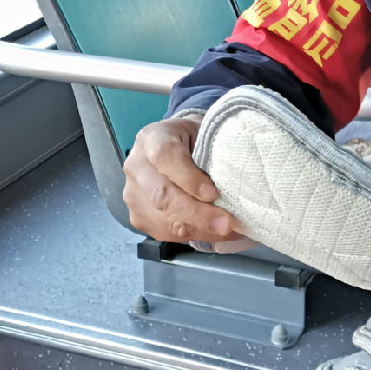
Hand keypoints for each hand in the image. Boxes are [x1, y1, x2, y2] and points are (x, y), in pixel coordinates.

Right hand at [123, 117, 242, 243]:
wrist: (169, 150)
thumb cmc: (191, 142)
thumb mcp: (203, 134)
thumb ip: (214, 152)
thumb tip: (236, 185)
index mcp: (152, 138)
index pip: (165, 156)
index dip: (188, 177)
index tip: (213, 193)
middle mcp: (136, 167)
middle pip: (162, 195)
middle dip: (197, 214)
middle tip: (226, 223)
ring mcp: (133, 194)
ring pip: (164, 219)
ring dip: (199, 229)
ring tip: (227, 229)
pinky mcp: (138, 217)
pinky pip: (166, 233)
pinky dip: (194, 235)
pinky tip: (214, 232)